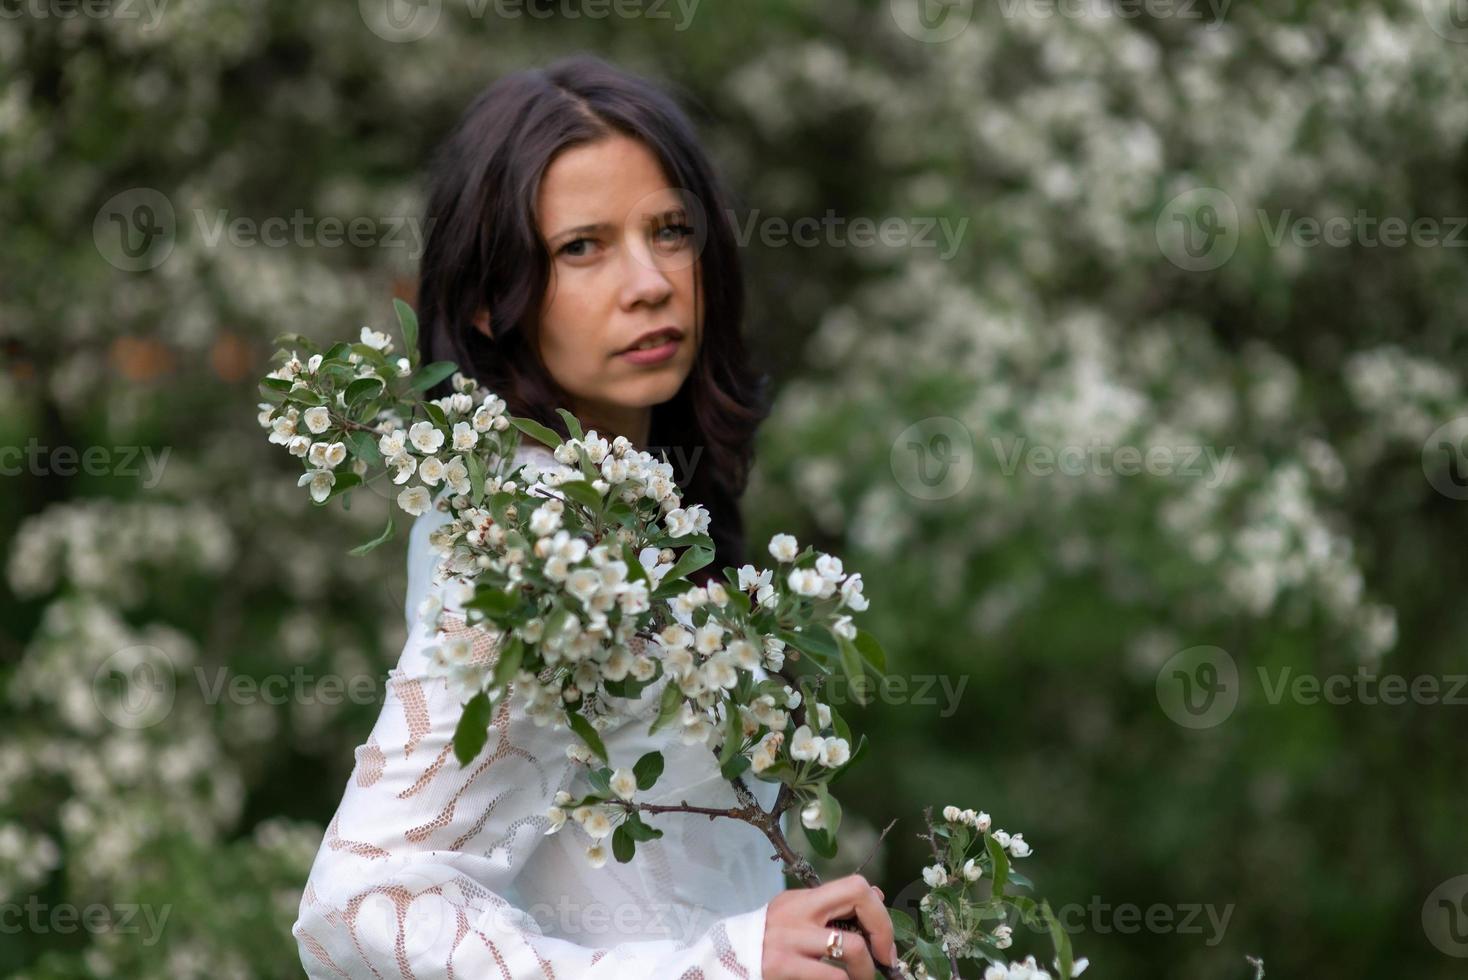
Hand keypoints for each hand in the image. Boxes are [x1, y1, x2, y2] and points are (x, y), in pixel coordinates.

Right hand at [761, 874, 895, 979]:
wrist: (724, 963)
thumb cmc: (765, 943)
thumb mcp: (794, 917)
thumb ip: (830, 909)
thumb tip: (876, 895)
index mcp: (803, 900)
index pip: (854, 886)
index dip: (878, 912)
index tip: (883, 941)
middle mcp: (798, 912)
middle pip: (858, 898)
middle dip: (882, 931)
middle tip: (884, 959)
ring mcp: (790, 939)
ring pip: (852, 947)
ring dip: (865, 971)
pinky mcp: (783, 966)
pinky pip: (832, 977)